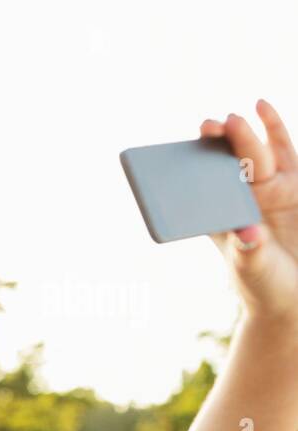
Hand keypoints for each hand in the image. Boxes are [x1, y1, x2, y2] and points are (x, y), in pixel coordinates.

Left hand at [199, 99, 297, 321]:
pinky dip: (273, 128)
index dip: (189, 173)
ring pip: (252, 154)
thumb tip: (250, 233)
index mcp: (219, 219)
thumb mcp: (254, 269)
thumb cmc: (264, 284)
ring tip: (232, 117)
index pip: (198, 191)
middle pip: (226, 166)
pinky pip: (282, 150)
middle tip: (209, 126)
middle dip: (217, 146)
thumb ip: (250, 252)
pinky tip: (261, 105)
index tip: (176, 160)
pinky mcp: (292, 183)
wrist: (295, 293)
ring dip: (242, 135)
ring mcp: (266, 189)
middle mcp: (239, 199)